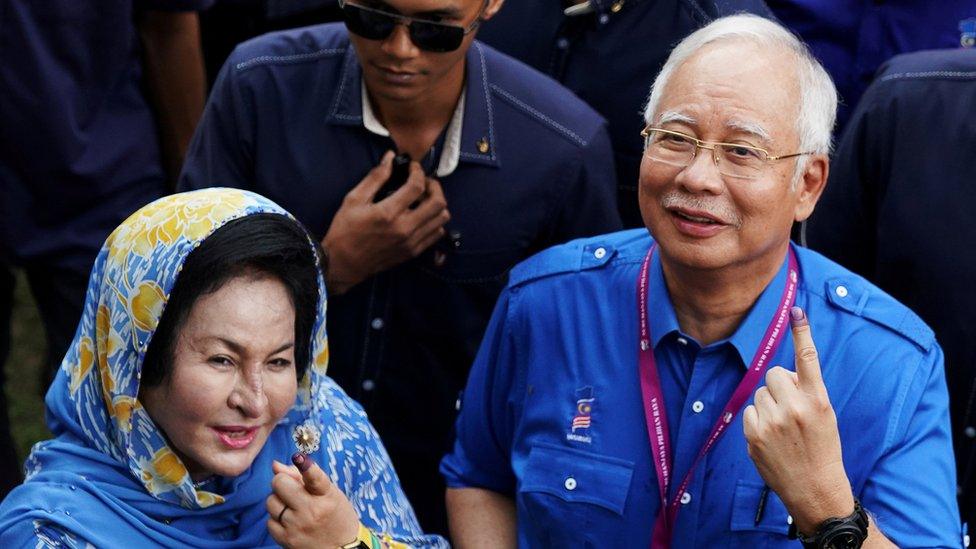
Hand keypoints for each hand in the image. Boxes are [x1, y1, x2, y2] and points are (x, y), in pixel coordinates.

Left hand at [267, 452, 360, 548]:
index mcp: (326, 496)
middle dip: (283, 483)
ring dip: (279, 501)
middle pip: (280, 484)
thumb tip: (275, 466)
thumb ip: (304, 476)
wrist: (341, 548)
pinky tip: (290, 521)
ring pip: (271, 502)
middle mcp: (310, 511)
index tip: (299, 457)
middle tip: (293, 491)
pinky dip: (277, 519)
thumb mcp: (329, 493)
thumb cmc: (335, 516)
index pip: (314, 478)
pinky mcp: (286, 540)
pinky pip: (269, 521)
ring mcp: (296, 526)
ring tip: (293, 508)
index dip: (305, 466)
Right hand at [322, 150, 450, 293]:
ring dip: (437, 203)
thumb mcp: (354, 199)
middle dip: (434, 186)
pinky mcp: (413, 252)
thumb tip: (390, 158)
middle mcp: (405, 228)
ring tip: (424, 198)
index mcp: (388, 213)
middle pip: (438, 202)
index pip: (417, 186)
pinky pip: (437, 233)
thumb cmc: (345, 230)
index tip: (412, 167)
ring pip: (442, 218)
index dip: (418, 171)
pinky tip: (422, 215)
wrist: (344, 264)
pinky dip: (435, 220)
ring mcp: (412, 242)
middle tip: (423, 182)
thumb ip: (375, 177)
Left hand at [743, 306, 854, 534]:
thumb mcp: (825, 417)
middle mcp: (795, 408)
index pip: (808, 360)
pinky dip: (758, 421)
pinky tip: (771, 439)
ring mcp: (772, 421)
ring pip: (761, 393)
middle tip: (791, 408)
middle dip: (780, 386)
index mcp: (819, 401)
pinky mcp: (754, 434)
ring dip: (769, 405)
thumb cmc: (822, 449)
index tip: (796, 310)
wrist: (815, 489)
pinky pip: (750, 411)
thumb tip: (782, 376)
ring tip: (784, 429)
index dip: (802, 333)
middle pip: (775, 374)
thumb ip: (806, 392)